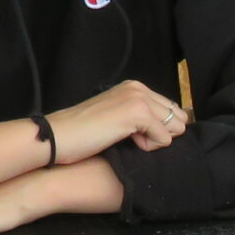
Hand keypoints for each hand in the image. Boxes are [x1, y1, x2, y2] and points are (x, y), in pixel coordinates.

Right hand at [52, 79, 188, 161]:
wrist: (57, 137)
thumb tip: (174, 128)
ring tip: (124, 139)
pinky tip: (123, 141)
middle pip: (177, 117)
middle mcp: (138, 88)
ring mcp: (139, 98)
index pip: (170, 109)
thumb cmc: (82, 135)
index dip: (160, 129)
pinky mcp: (138, 113)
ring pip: (173, 128)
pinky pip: (164, 139)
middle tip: (131, 139)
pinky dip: (147, 147)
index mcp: (133, 87)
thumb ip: (140, 119)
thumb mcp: (116, 120)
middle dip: (160, 134)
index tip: (133, 136)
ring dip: (153, 141)